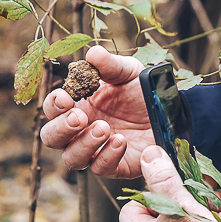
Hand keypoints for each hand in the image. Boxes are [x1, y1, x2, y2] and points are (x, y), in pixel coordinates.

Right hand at [40, 45, 153, 178]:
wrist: (169, 110)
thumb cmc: (141, 90)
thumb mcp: (127, 72)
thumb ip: (109, 65)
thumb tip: (92, 53)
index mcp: (76, 105)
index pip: (51, 109)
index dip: (53, 104)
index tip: (65, 97)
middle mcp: (80, 131)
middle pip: (51, 138)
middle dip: (61, 128)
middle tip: (80, 117)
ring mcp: (95, 150)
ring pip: (72, 158)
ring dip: (84, 144)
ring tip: (104, 127)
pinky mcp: (115, 166)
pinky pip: (100, 168)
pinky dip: (107, 156)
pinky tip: (120, 141)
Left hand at [120, 146, 220, 221]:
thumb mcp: (180, 205)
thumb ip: (163, 180)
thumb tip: (149, 154)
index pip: (130, 211)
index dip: (145, 196)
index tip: (164, 190)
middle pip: (160, 217)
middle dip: (181, 202)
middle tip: (198, 197)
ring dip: (199, 213)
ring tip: (215, 209)